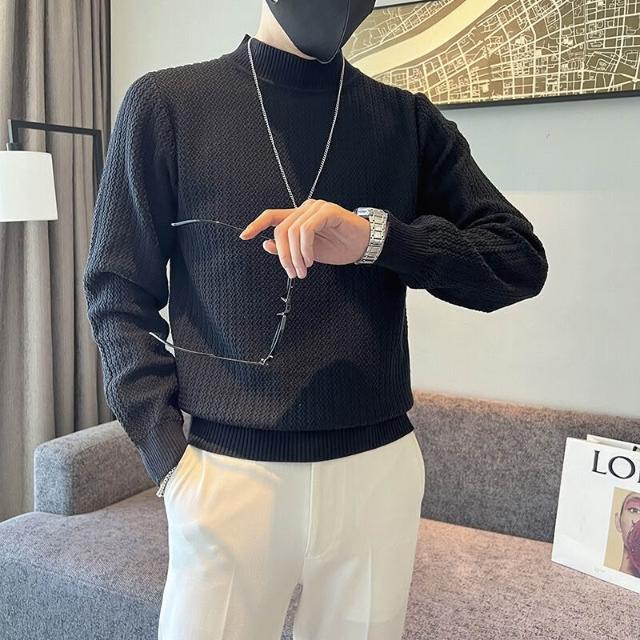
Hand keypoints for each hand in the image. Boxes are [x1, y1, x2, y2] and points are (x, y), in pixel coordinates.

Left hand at [238, 199, 369, 278]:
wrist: (363, 245)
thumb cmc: (338, 247)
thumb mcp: (308, 253)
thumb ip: (287, 248)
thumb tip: (265, 245)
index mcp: (298, 217)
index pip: (271, 216)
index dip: (256, 224)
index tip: (244, 236)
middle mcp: (305, 209)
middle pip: (280, 229)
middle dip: (283, 255)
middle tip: (292, 273)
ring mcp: (316, 208)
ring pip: (292, 231)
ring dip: (295, 256)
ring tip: (303, 270)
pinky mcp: (328, 211)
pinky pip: (307, 229)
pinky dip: (305, 247)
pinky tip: (311, 259)